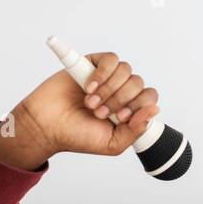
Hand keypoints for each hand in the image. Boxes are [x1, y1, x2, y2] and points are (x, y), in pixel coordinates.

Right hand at [0, 52, 161, 169]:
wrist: (48, 125)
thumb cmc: (78, 136)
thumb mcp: (113, 143)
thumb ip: (136, 130)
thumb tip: (154, 109)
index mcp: (129, 110)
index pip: (149, 99)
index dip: (139, 106)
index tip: (119, 117)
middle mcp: (121, 92)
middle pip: (139, 84)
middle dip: (120, 100)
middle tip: (99, 113)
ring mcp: (108, 77)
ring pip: (126, 71)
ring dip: (109, 89)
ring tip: (91, 103)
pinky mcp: (93, 64)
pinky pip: (111, 59)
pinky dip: (103, 74)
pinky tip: (89, 87)